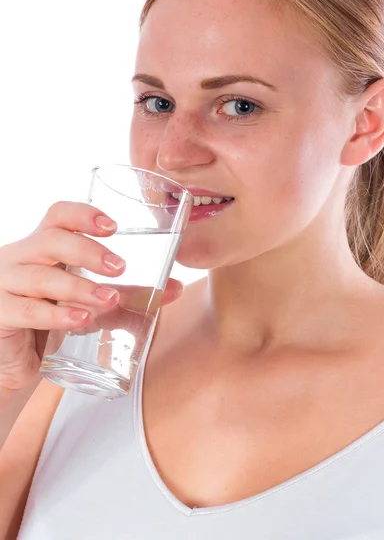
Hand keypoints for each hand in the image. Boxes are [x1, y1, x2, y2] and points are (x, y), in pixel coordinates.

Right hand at [0, 201, 182, 390]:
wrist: (13, 360)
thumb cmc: (51, 320)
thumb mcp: (89, 302)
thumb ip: (127, 294)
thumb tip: (175, 288)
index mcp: (43, 245)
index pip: (58, 215)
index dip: (84, 214)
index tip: (114, 226)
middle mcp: (20, 257)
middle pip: (50, 239)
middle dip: (87, 251)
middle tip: (120, 267)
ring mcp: (5, 283)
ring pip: (40, 276)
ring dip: (78, 287)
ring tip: (109, 299)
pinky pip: (27, 310)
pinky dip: (56, 315)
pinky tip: (81, 320)